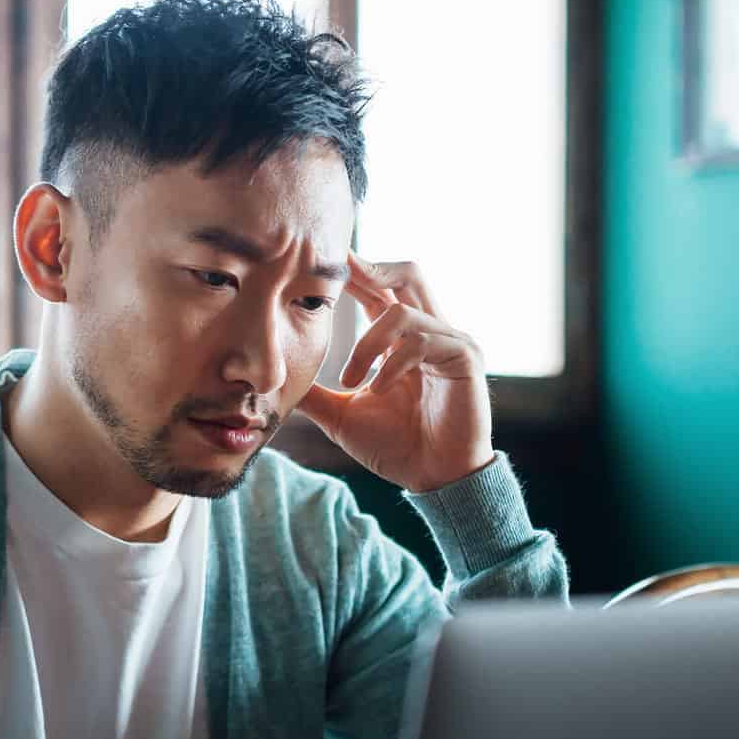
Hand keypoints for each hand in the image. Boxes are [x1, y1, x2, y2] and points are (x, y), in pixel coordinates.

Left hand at [295, 255, 494, 494]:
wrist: (432, 479)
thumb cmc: (396, 447)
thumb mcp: (341, 415)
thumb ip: (315, 393)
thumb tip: (274, 384)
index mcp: (402, 339)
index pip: (378, 290)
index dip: (355, 272)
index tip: (324, 258)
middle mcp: (429, 331)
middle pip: (408, 273)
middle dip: (371, 268)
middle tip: (339, 272)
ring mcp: (450, 341)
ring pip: (401, 311)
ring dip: (366, 345)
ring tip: (351, 381)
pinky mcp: (465, 357)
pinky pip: (421, 340)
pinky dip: (391, 363)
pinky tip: (377, 389)